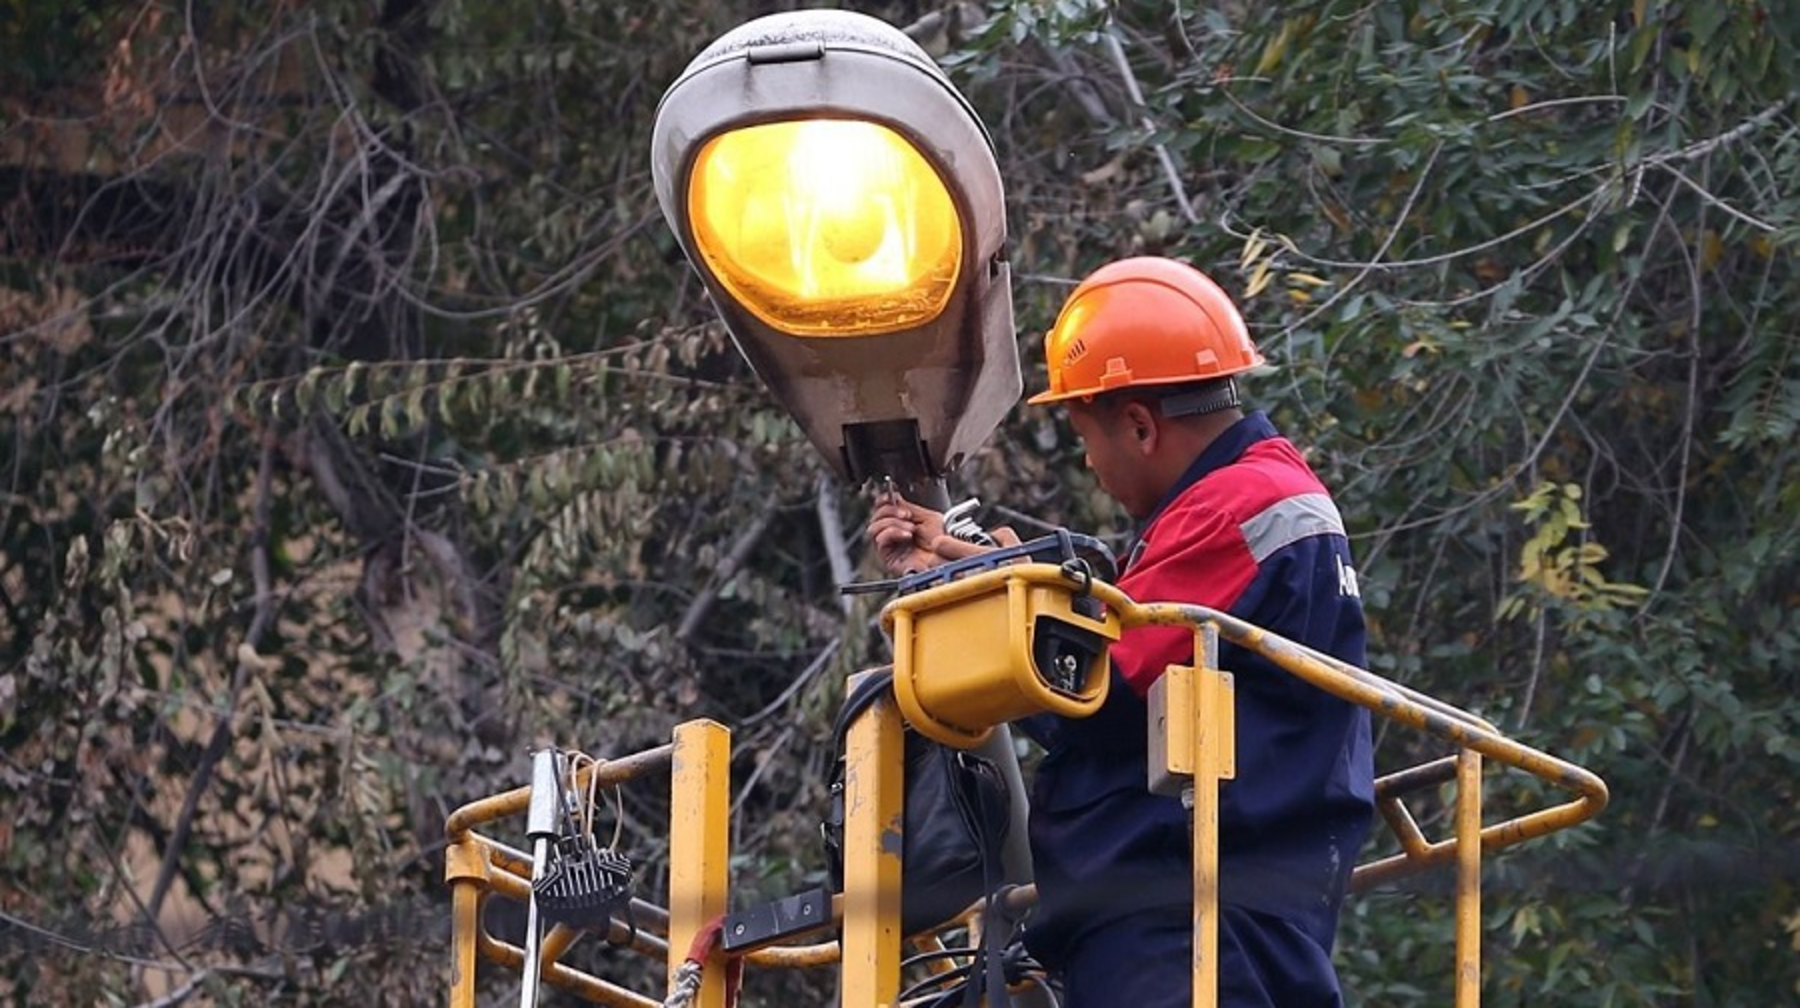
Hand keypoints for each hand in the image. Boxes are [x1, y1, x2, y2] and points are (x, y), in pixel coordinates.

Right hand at [866, 493, 1020, 575]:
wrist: (950, 557)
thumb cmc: (944, 541)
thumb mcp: (927, 517)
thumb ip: (908, 507)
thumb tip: (894, 497)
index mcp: (901, 523)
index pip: (882, 508)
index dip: (884, 500)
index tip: (892, 496)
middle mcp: (893, 534)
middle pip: (876, 516)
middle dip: (890, 511)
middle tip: (907, 515)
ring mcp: (890, 547)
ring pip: (875, 528)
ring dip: (893, 523)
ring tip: (910, 528)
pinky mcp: (889, 558)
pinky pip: (880, 540)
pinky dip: (893, 533)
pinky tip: (907, 535)